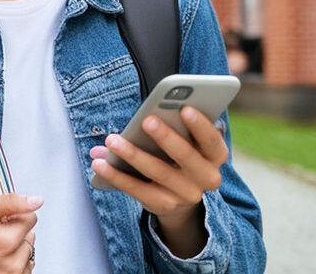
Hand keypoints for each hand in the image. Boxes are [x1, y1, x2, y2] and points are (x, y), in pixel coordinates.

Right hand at [0, 192, 40, 273]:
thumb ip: (8, 202)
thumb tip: (36, 200)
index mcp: (5, 242)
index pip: (30, 217)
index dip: (11, 213)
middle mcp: (11, 264)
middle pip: (29, 235)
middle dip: (12, 229)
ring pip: (26, 252)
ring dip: (13, 246)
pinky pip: (21, 269)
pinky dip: (10, 261)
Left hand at [89, 106, 227, 256]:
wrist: (181, 197)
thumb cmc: (180, 155)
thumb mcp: (186, 140)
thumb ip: (174, 124)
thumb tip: (145, 114)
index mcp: (216, 156)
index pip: (212, 140)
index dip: (200, 126)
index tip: (185, 109)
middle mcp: (207, 178)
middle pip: (186, 155)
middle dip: (165, 136)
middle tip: (146, 121)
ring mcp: (186, 195)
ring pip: (157, 171)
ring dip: (132, 153)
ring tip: (111, 140)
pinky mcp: (164, 206)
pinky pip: (137, 190)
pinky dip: (116, 176)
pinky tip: (99, 163)